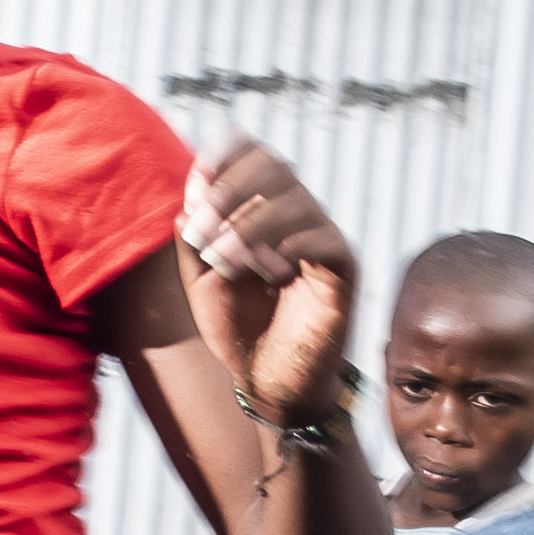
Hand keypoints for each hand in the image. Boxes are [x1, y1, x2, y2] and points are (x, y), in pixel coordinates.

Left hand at [182, 139, 360, 433]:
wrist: (268, 381)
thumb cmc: (238, 328)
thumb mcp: (200, 280)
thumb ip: (192, 240)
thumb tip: (189, 200)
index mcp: (262, 208)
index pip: (255, 153)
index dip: (226, 156)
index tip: (197, 181)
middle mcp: (297, 214)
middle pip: (274, 166)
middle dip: (229, 192)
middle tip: (203, 231)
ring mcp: (322, 238)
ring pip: (295, 200)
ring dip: (249, 225)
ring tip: (224, 259)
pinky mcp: (343, 269)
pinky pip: (323, 238)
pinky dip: (286, 246)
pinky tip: (264, 272)